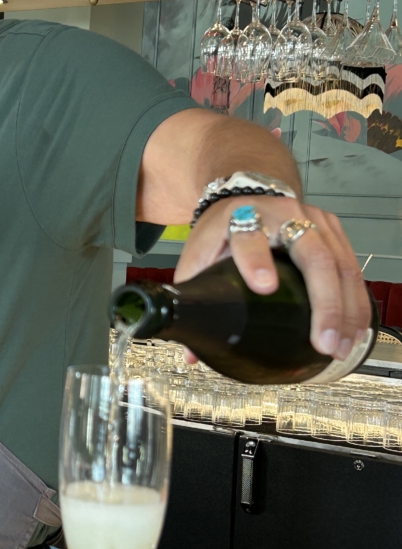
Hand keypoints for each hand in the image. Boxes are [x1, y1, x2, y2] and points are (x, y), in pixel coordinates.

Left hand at [174, 197, 370, 360]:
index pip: (249, 238)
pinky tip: (353, 330)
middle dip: (323, 303)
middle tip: (322, 342)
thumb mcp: (200, 254)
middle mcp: (282, 215)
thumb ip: (194, 296)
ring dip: (346, 311)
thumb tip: (192, 354)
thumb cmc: (223, 230)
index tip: (263, 287)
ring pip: (340, 265)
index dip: (256, 261)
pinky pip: (352, 268)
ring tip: (339, 347)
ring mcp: (314, 220)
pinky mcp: (333, 229)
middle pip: (313, 257)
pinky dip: (356, 303)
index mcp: (241, 218)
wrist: (246, 194)